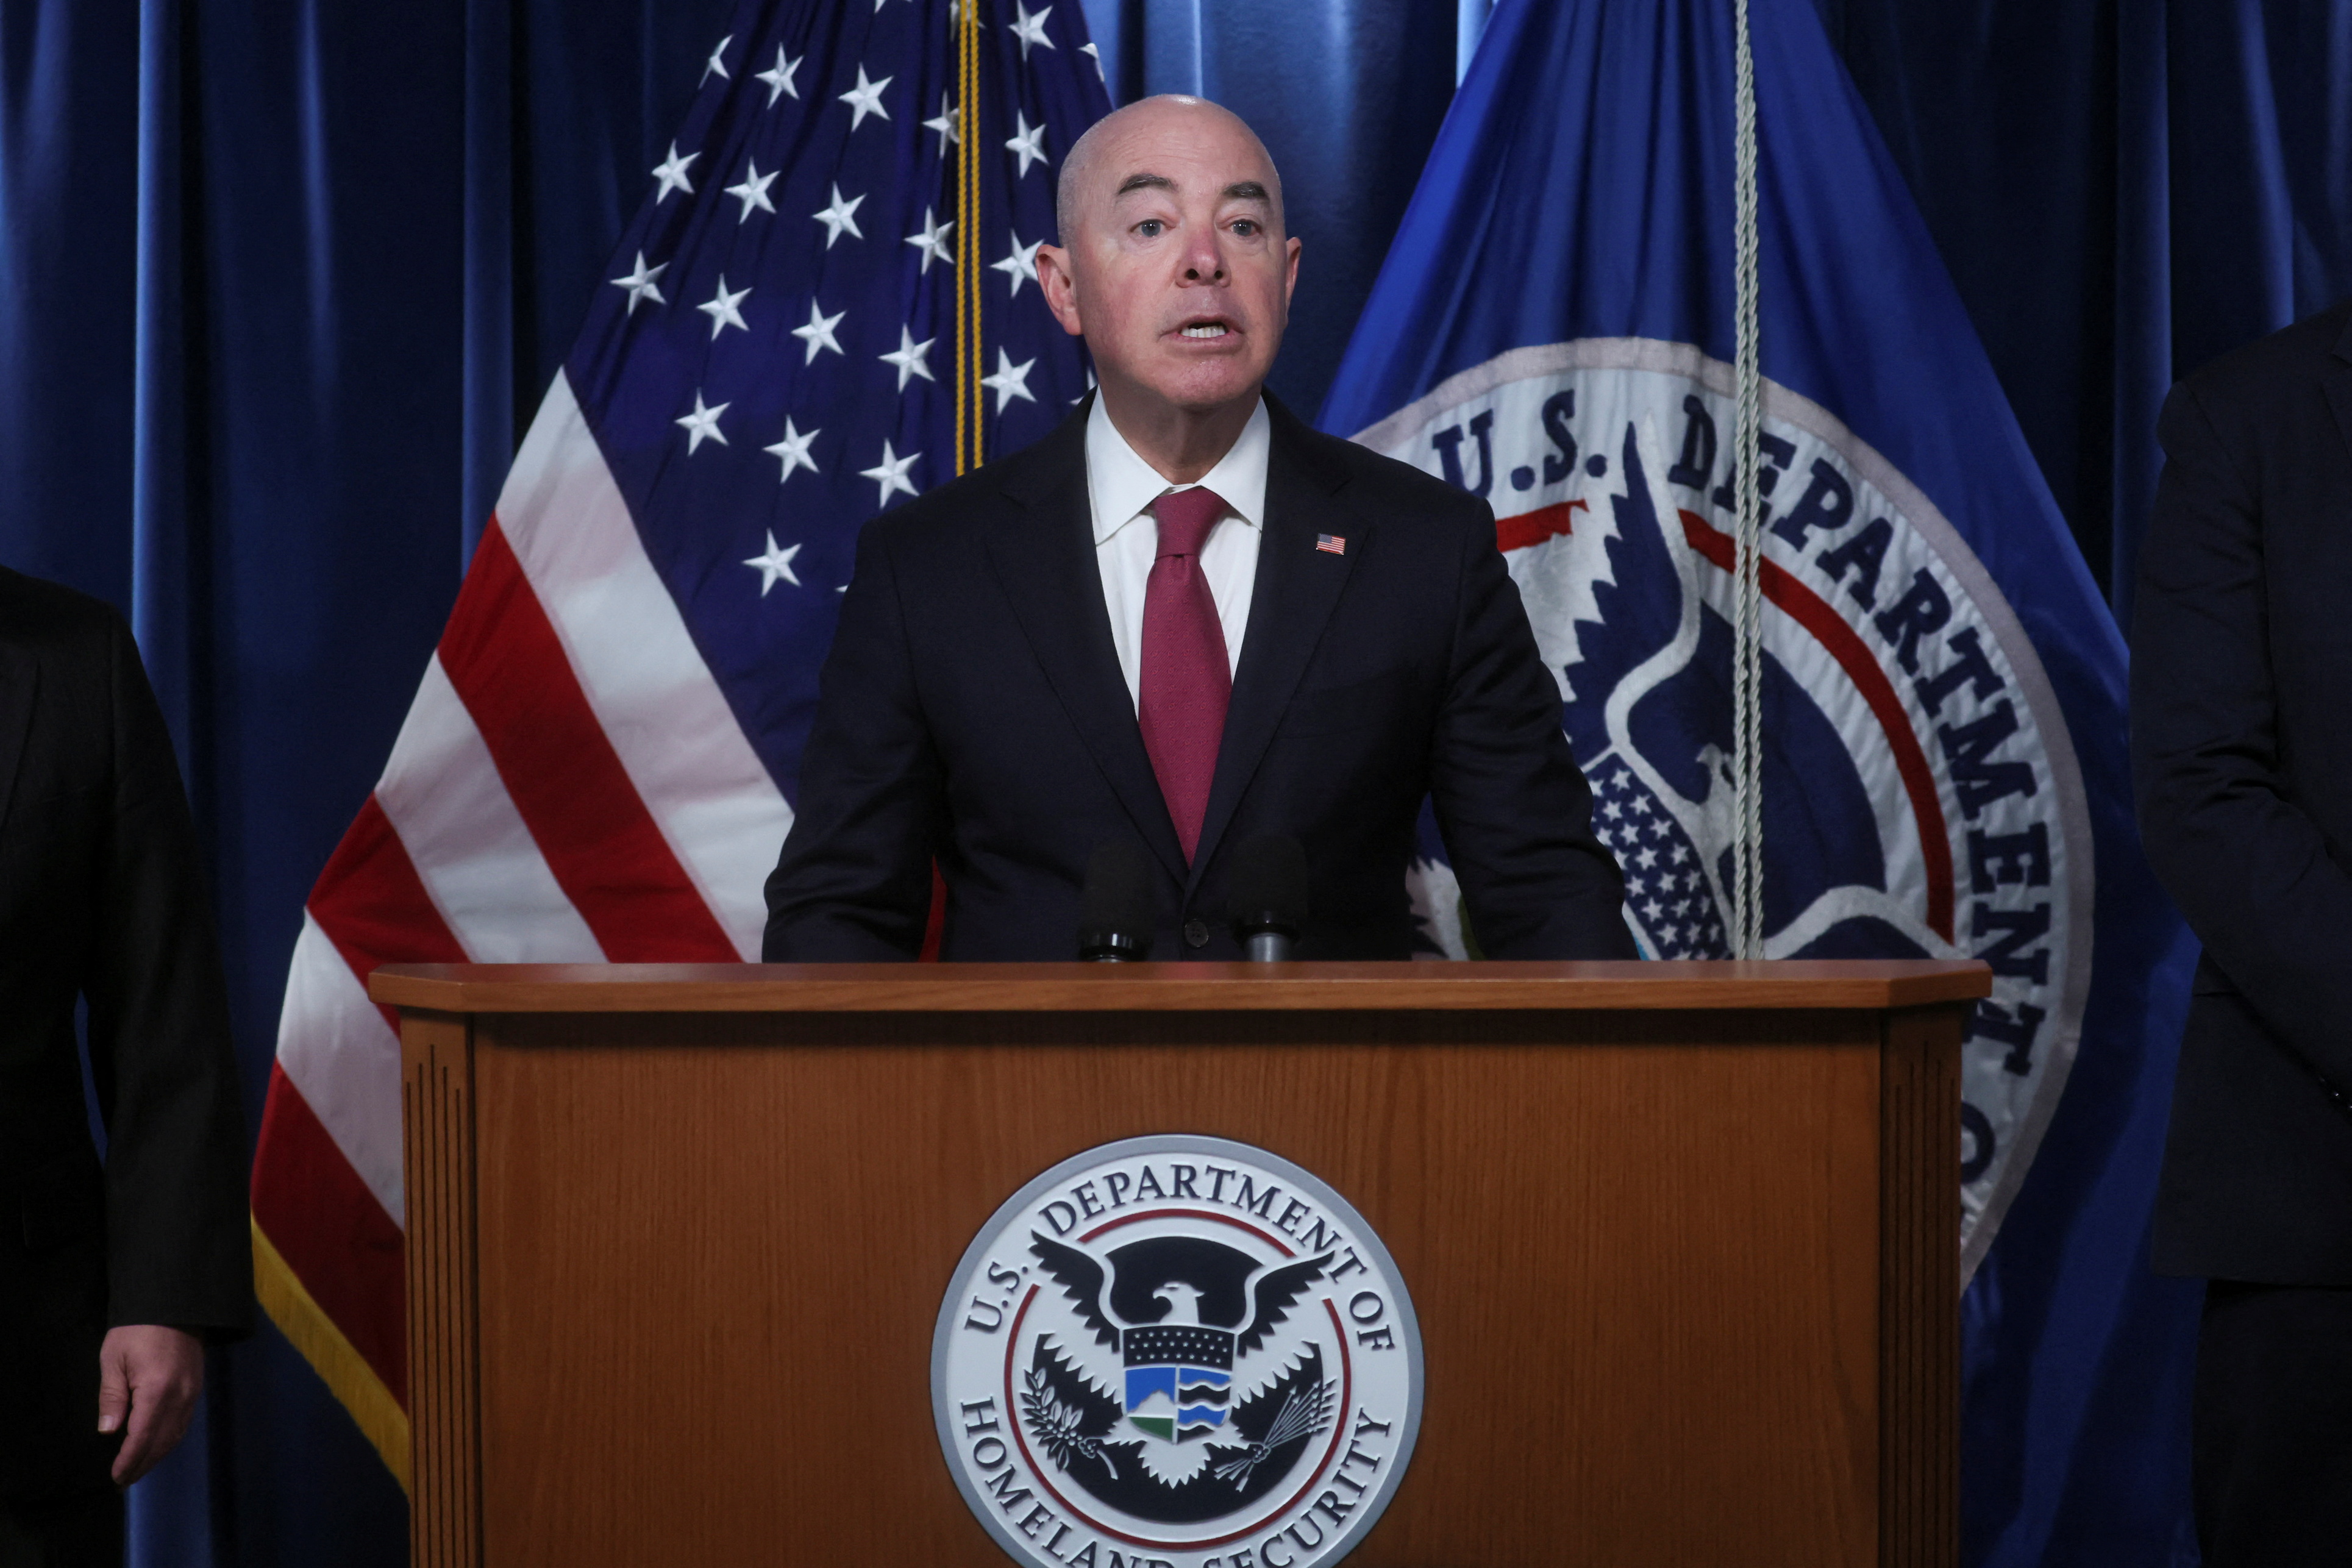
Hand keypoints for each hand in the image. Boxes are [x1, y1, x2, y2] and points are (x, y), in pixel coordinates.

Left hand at [97, 1324, 204, 1484]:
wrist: (175, 1304)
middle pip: (162, 1442)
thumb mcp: (114, 1359)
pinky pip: (184, 1423)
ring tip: (138, 1468)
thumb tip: (109, 1432)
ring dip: (157, 1455)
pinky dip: (170, 1440)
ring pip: (176, 1435)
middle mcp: (180, 1396)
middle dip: (143, 1464)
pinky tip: (157, 1445)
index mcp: (156, 1390)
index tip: (116, 1477)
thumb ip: (112, 1397)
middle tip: (123, 1481)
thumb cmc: (136, 1330)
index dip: (129, 1460)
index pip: (142, 1437)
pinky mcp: (197, 1387)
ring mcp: (192, 1393)